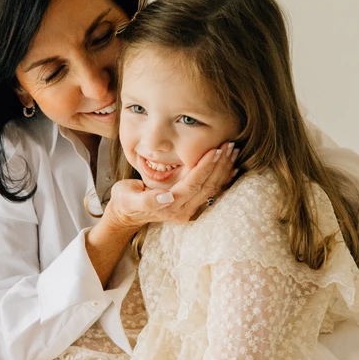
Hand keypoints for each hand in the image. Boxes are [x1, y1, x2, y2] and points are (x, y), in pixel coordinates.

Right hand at [106, 141, 237, 231]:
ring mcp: (189, 210)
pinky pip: (212, 192)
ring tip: (233, 151)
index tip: (216, 150)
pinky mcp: (192, 206)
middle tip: (229, 145)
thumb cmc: (125, 201)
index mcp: (170, 207)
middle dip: (220, 165)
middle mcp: (183, 211)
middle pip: (207, 187)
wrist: (127, 214)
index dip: (205, 167)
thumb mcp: (128, 198)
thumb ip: (147, 200)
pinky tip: (231, 167)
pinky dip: (222, 178)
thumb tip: (167, 197)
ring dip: (224, 170)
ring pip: (213, 189)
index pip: (193, 184)